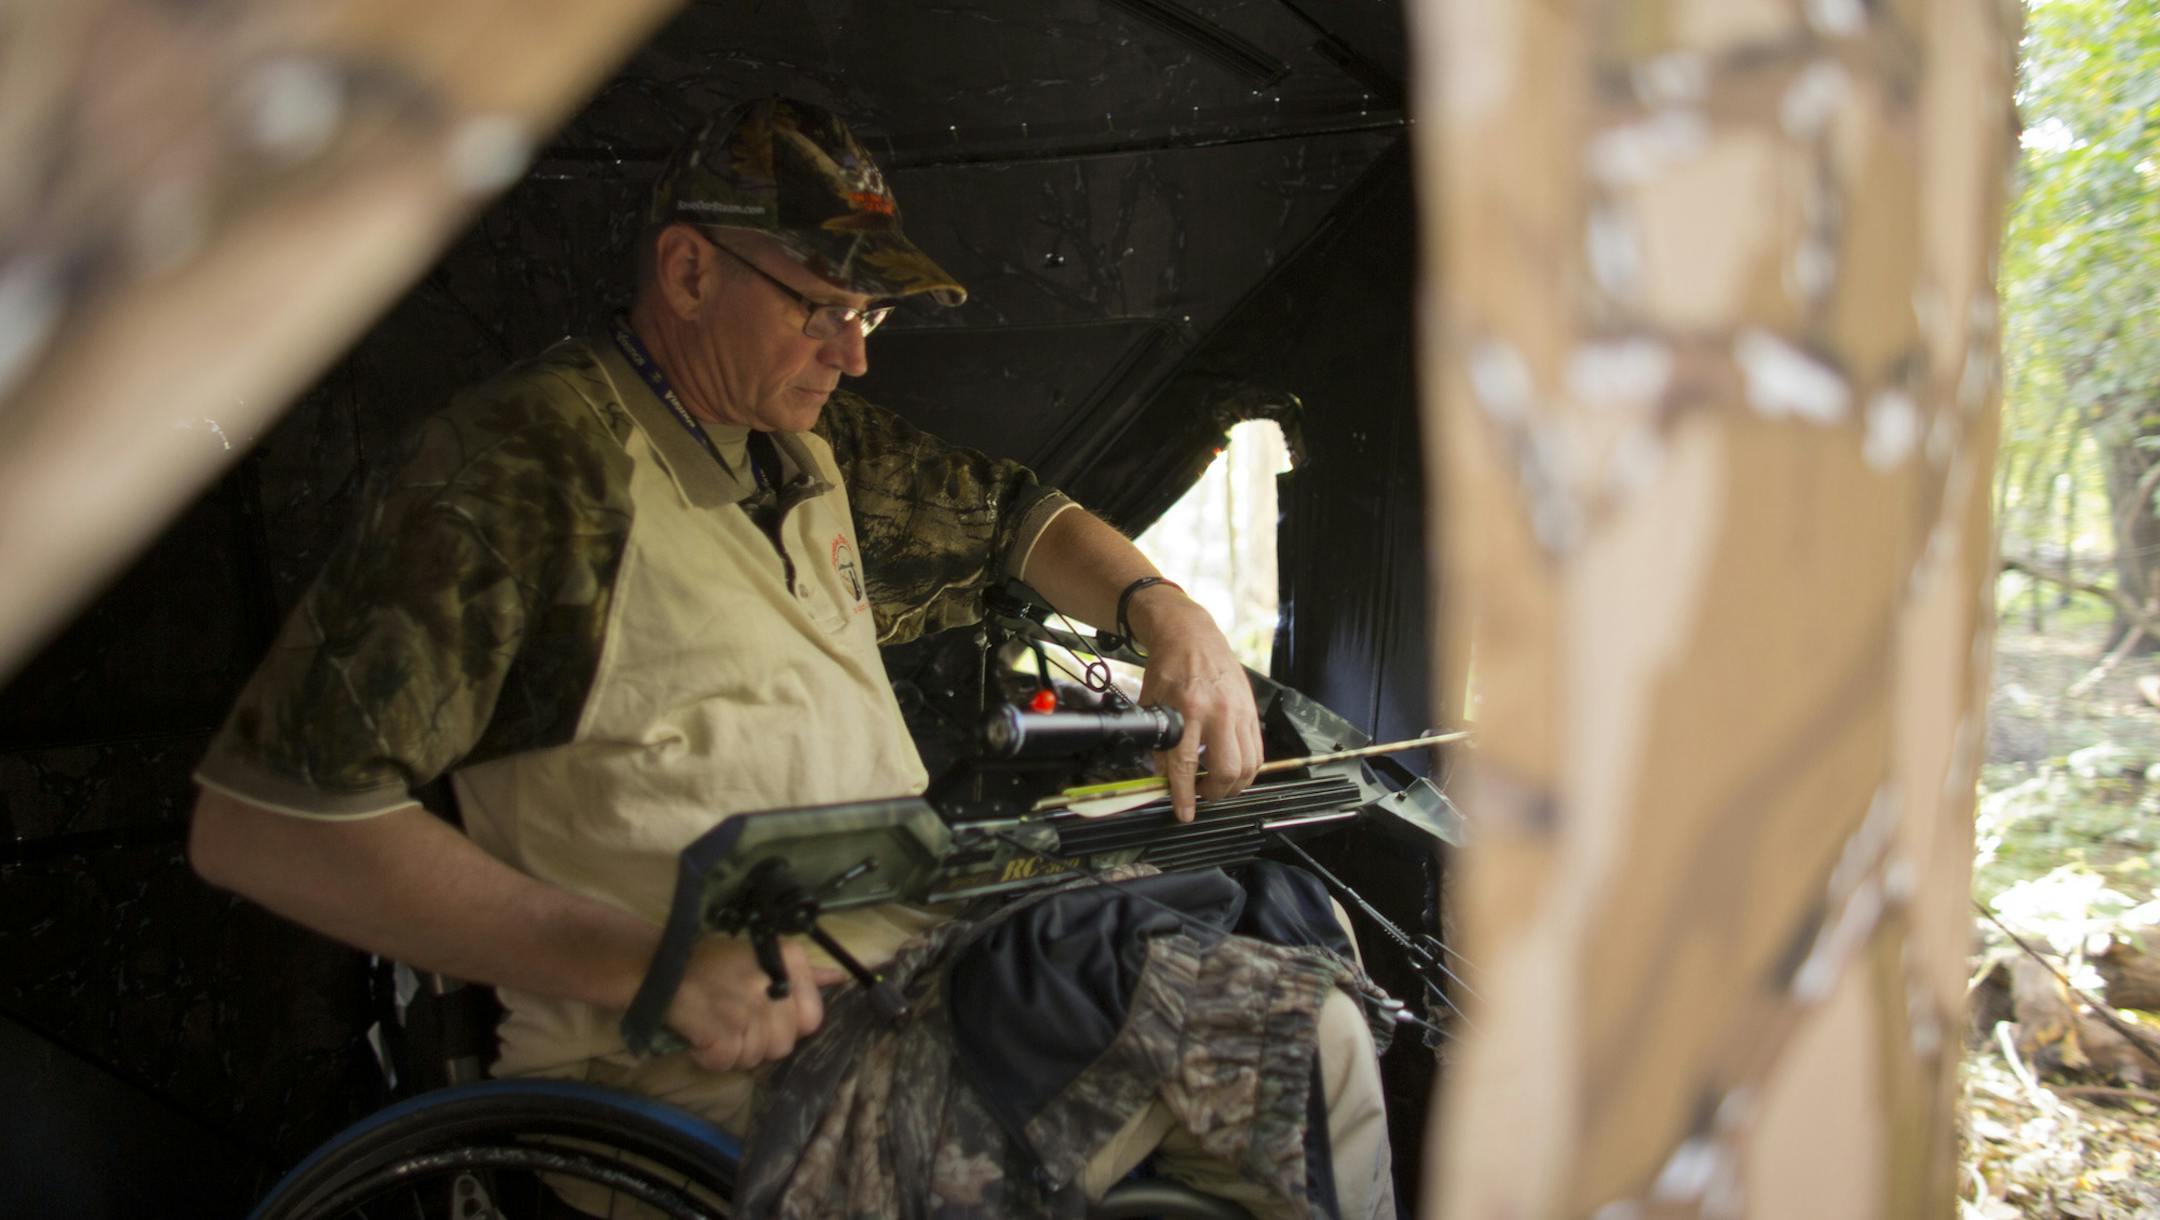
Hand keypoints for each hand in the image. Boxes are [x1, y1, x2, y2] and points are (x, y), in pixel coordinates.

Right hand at [663, 936, 844, 1071]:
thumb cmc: (712, 960)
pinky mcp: (721, 1033)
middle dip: (759, 1041)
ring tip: (715, 1025)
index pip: (812, 1018)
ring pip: (756, 1057)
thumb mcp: (761, 955)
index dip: (787, 1025)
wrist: (658, 965)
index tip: (765, 1015)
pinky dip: (710, 1058)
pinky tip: (700, 1036)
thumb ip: (802, 972)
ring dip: (734, 1050)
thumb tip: (838, 978)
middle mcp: (773, 984)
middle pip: (784, 1044)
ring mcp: (747, 1010)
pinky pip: (727, 1064)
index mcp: (789, 960)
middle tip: (734, 1022)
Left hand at [1129, 588, 1262, 820]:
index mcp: (1187, 709)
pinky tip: (1233, 768)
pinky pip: (1257, 751)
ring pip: (1248, 765)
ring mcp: (1239, 712)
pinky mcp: (1252, 712)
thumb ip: (1158, 741)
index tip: (1184, 813)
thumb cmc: (1168, 667)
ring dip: (1234, 785)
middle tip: (1202, 794)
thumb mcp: (1152, 704)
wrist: (1191, 635)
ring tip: (1217, 784)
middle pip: (1227, 770)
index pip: (1185, 764)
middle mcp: (1217, 712)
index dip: (1184, 795)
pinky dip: (1247, 768)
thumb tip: (1164, 777)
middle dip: (1215, 792)